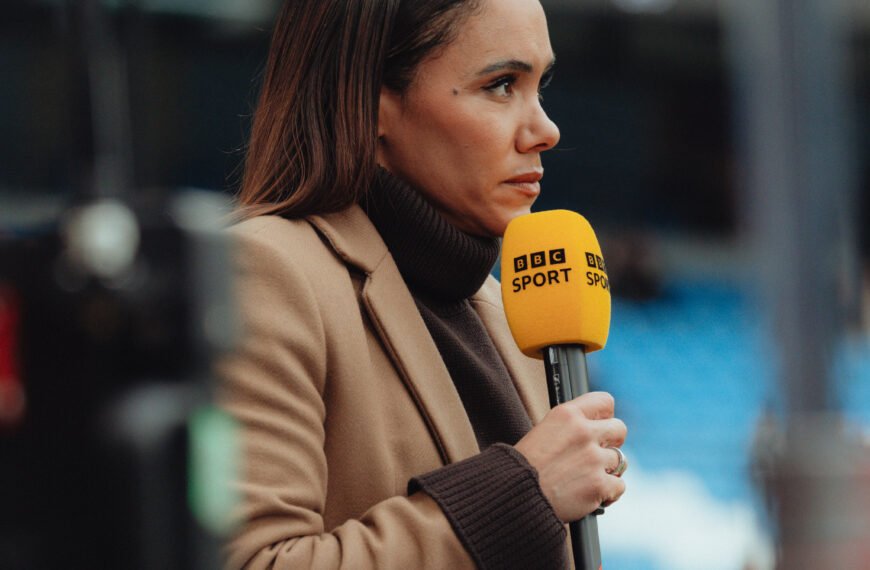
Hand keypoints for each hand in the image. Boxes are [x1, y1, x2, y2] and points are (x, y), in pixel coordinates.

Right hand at [514, 391, 626, 521]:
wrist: (514, 495)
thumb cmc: (523, 466)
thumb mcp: (543, 432)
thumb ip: (570, 427)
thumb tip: (594, 428)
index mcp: (567, 415)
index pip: (604, 402)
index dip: (605, 416)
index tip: (600, 426)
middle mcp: (583, 432)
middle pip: (620, 429)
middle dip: (612, 443)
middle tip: (598, 454)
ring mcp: (593, 459)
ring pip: (620, 461)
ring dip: (606, 471)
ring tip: (586, 478)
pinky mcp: (598, 485)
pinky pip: (619, 486)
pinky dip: (608, 493)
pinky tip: (592, 495)